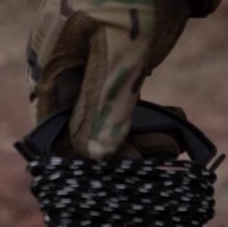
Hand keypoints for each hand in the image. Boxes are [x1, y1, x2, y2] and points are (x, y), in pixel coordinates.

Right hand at [27, 0, 223, 159]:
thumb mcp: (122, 53)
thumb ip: (106, 106)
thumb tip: (94, 158)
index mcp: (49, 61)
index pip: (52, 129)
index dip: (82, 159)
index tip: (120, 174)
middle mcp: (65, 67)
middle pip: (84, 128)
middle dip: (123, 149)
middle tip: (164, 155)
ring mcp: (92, 63)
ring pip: (110, 118)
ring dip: (143, 136)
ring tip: (176, 142)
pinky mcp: (119, 58)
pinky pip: (127, 101)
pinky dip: (151, 116)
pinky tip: (177, 121)